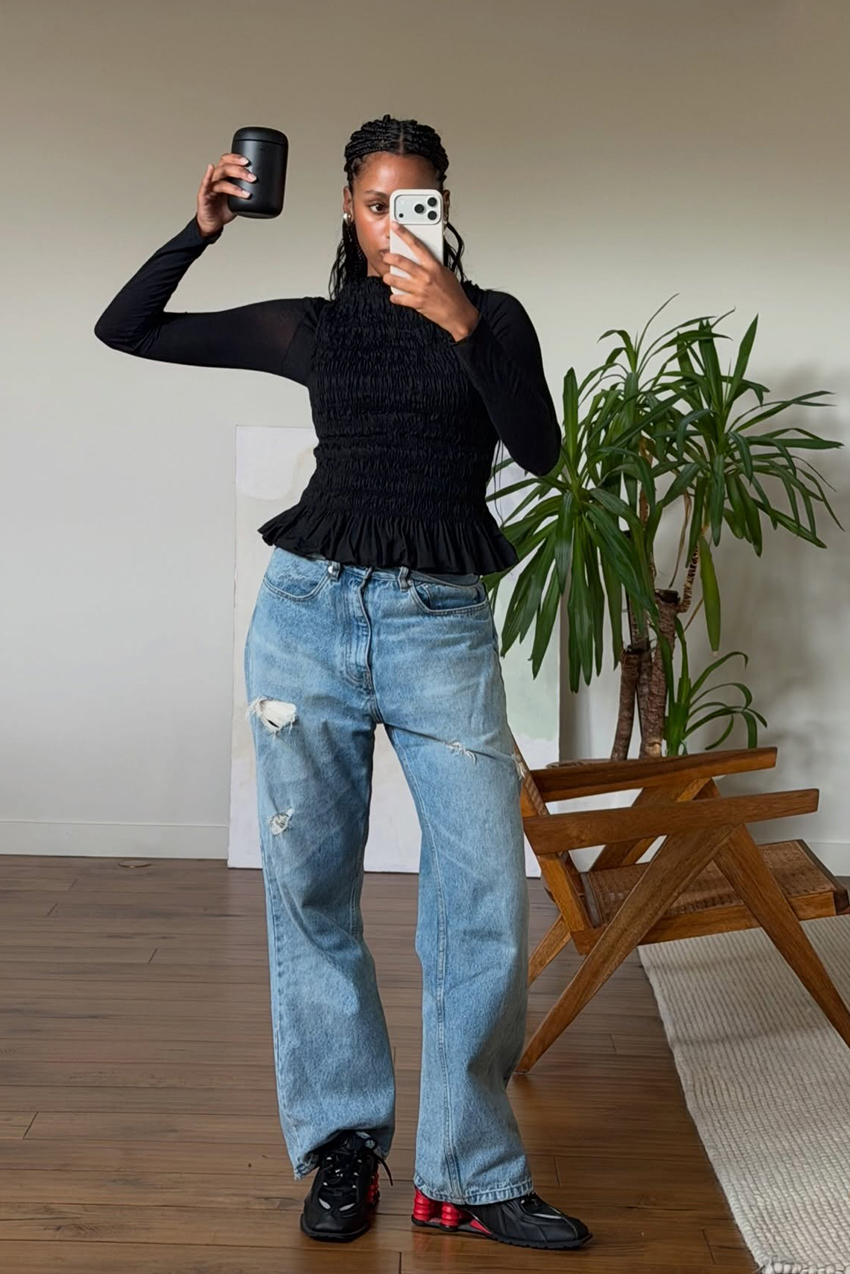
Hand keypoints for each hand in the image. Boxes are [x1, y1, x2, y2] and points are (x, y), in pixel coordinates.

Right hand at [195, 152, 257, 236]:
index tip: (249, 162)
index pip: (228, 161)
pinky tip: (211, 169)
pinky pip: (205, 185)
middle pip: (225, 167)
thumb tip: (263, 188)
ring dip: (234, 185)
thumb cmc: (223, 210)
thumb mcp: (238, 200)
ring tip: (246, 192)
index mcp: (224, 177)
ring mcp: (209, 186)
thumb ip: (246, 192)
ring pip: (220, 178)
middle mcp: (216, 178)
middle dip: (240, 171)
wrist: (213, 223)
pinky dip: (207, 176)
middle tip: (252, 178)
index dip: (236, 158)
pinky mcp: (203, 196)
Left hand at [383, 221, 479, 341]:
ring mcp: (420, 289)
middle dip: (389, 257)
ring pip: (395, 280)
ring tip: (387, 277)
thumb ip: (433, 265)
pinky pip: (399, 298)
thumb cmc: (454, 294)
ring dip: (388, 278)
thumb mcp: (446, 273)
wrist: (458, 313)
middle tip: (385, 256)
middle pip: (401, 261)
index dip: (404, 233)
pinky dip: (394, 297)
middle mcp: (425, 276)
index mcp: (434, 266)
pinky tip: (394, 296)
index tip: (395, 226)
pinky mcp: (417, 302)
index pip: (416, 245)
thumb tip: (423, 259)